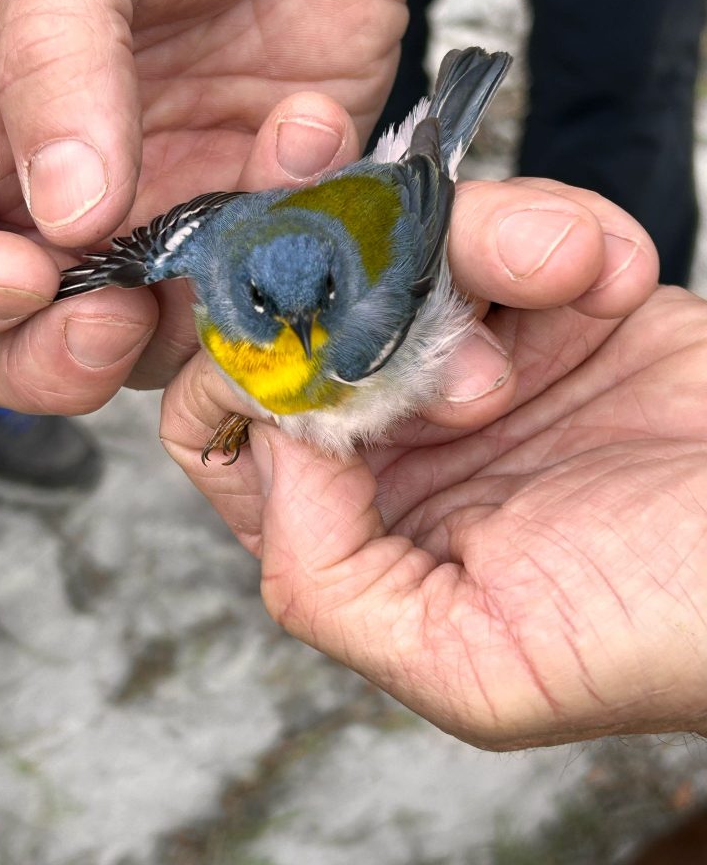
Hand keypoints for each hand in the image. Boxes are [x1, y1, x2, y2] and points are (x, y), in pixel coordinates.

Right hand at [0, 0, 634, 412]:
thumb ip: (57, 56)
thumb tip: (65, 206)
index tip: (22, 279)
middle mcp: (64, 183)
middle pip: (22, 334)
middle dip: (58, 355)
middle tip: (113, 319)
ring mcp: (164, 213)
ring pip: (144, 343)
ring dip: (192, 307)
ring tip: (237, 203)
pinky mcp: (254, 219)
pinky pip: (259, 284)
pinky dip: (288, 237)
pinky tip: (304, 129)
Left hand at [158, 176, 706, 749]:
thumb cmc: (667, 628)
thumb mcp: (472, 664)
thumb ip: (329, 581)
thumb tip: (271, 449)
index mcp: (358, 524)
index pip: (227, 427)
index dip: (239, 366)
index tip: (300, 331)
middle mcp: (402, 436)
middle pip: (302, 308)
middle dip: (330, 252)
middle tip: (380, 230)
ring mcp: (478, 359)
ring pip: (406, 246)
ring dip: (479, 240)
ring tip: (573, 274)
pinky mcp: (556, 304)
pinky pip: (513, 225)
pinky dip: (562, 231)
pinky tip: (614, 278)